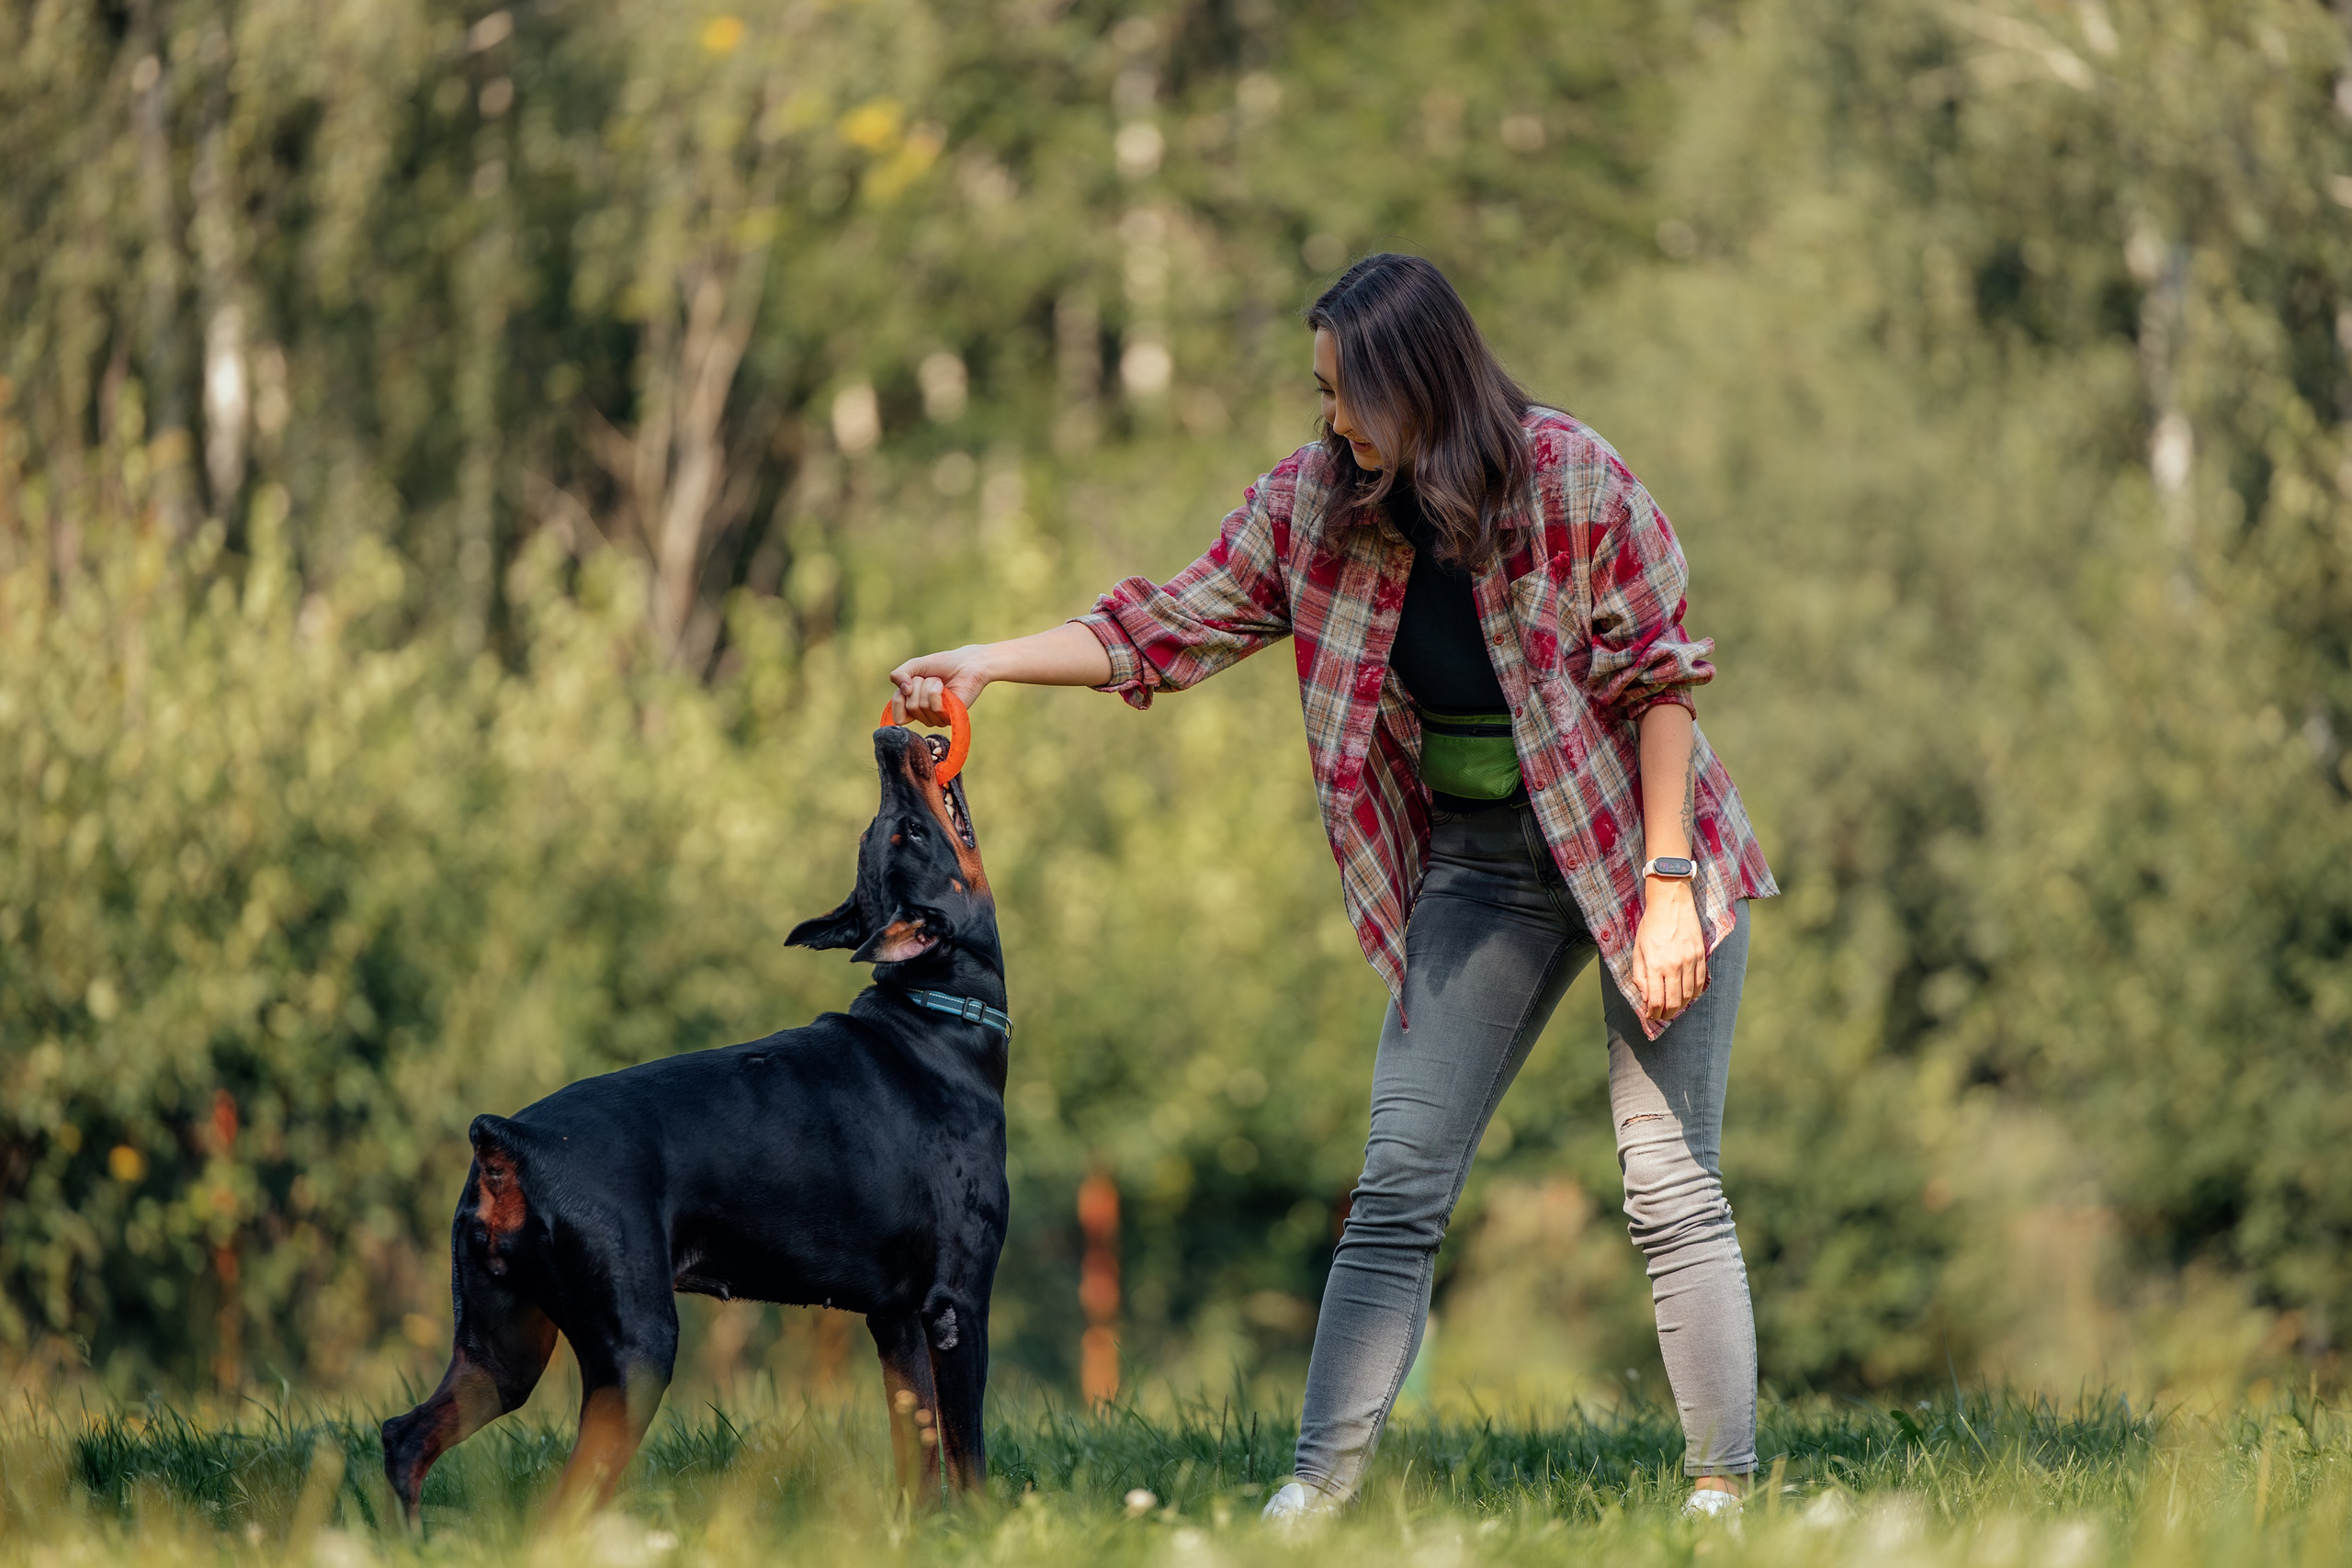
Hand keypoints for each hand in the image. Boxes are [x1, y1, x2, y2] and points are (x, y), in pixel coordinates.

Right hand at [888, 644, 992, 725]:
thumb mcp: (914, 666)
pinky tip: (944, 688)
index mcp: (912, 707)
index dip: (899, 699)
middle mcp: (924, 716)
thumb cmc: (941, 665)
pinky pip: (935, 708)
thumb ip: (899, 675)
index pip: (897, 717)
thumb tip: (904, 691)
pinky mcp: (950, 717)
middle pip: (910, 706)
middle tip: (930, 678)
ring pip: (921, 706)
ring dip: (929, 686)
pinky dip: (936, 691)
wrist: (965, 663)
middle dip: (918, 685)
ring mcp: (936, 718)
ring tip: (939, 682)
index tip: (909, 685)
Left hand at [1629, 877, 1707, 1023]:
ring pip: (1689, 995)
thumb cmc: (1650, 926)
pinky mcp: (1701, 955)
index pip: (1655, 1000)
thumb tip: (1645, 997)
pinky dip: (1695, 993)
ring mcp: (1690, 961)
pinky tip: (1688, 995)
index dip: (1652, 1013)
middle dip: (1667, 1014)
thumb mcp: (1638, 950)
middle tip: (1662, 1015)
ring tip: (1673, 1007)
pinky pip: (1701, 982)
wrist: (1671, 903)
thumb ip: (1640, 976)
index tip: (1649, 1016)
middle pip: (1675, 1002)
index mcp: (1655, 965)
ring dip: (1681, 1005)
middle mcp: (1674, 965)